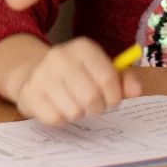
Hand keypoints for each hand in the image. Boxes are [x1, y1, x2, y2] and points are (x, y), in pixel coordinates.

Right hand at [13, 39, 141, 126]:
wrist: (36, 74)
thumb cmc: (77, 75)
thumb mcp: (102, 70)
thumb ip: (123, 80)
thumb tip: (136, 91)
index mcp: (83, 47)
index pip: (108, 78)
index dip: (115, 96)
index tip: (112, 100)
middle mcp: (60, 56)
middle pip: (91, 97)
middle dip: (98, 108)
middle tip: (94, 106)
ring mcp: (42, 74)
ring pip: (74, 111)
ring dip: (79, 114)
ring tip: (75, 104)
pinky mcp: (30, 93)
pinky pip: (56, 119)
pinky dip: (61, 119)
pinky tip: (58, 107)